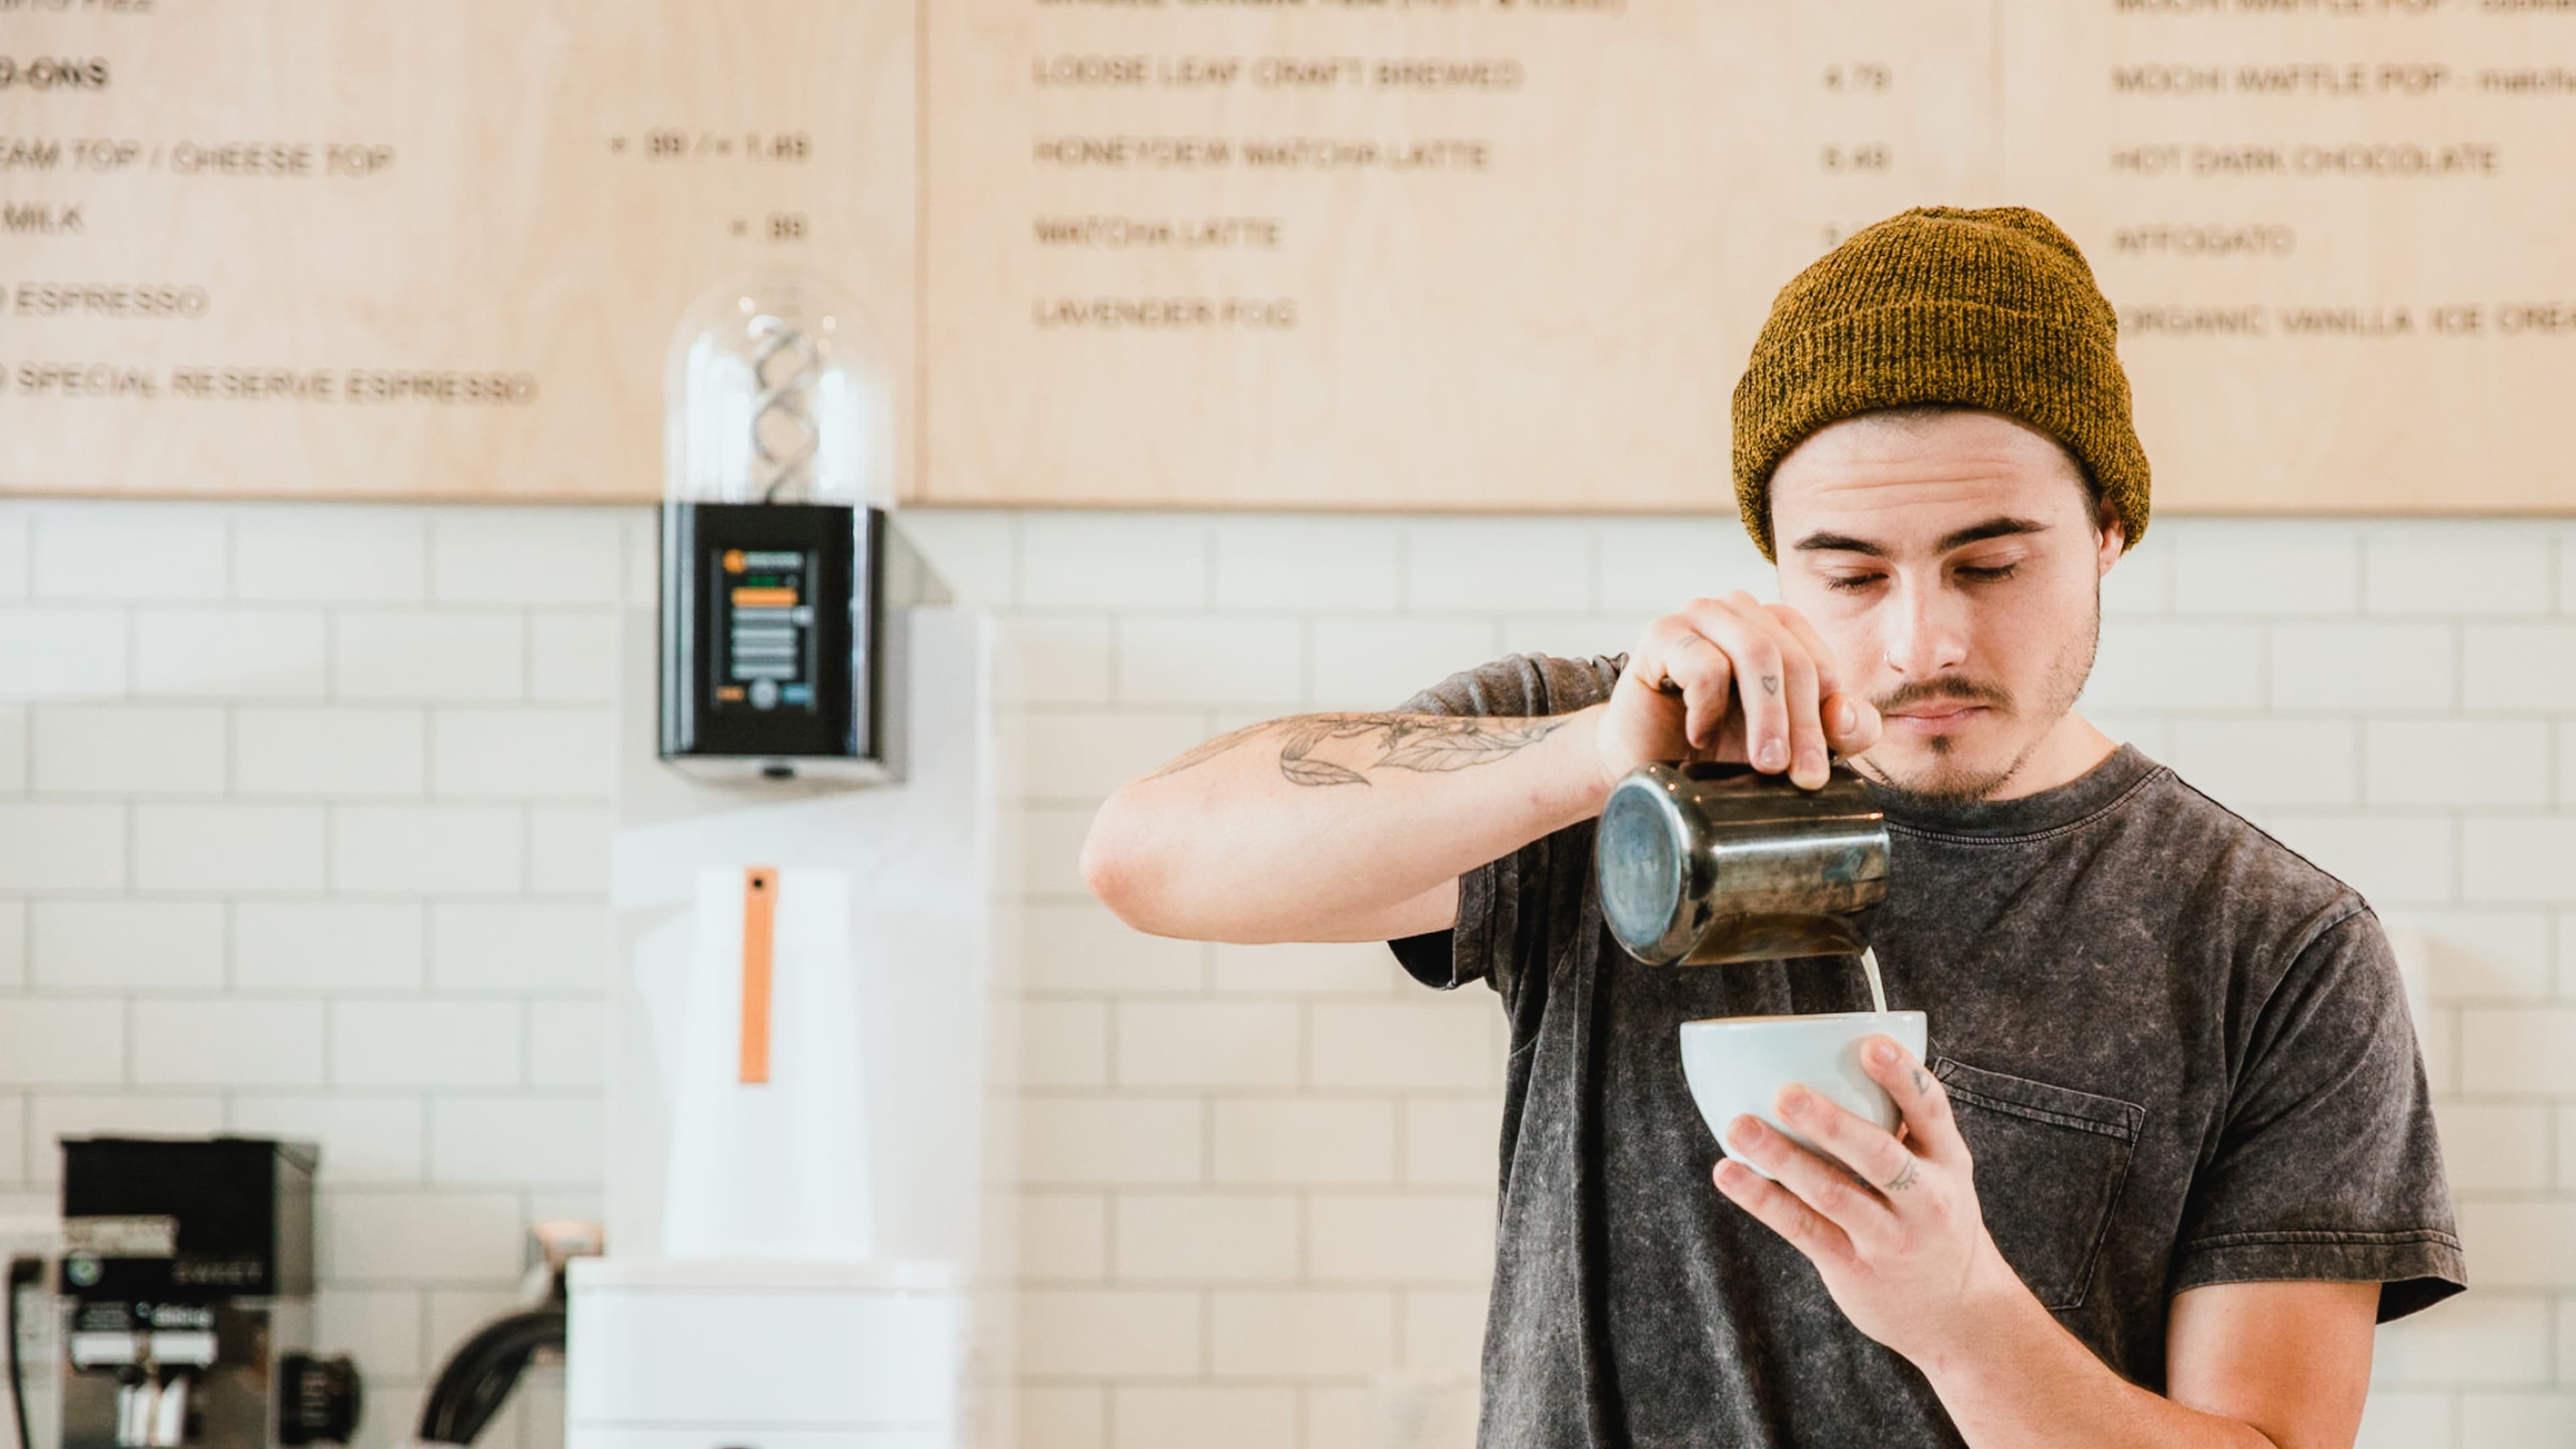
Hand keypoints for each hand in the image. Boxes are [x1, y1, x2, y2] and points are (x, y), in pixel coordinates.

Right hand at [1594, 593, 1880, 792]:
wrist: (1640, 761)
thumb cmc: (1713, 748)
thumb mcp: (1784, 747)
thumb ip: (1834, 733)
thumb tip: (1849, 717)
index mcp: (1778, 628)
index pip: (1819, 662)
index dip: (1825, 719)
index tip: (1815, 775)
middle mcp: (1742, 611)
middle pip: (1791, 658)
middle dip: (1800, 724)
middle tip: (1797, 777)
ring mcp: (1700, 614)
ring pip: (1756, 653)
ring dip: (1767, 716)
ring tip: (1761, 764)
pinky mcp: (1662, 631)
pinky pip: (1704, 662)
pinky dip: (1709, 707)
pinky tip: (1699, 736)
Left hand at [1710, 1034, 2026, 1365]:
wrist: (1957, 1313)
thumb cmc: (1932, 1217)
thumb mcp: (1939, 1169)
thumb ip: (1899, 1124)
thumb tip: (1830, 1055)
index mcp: (1948, 1160)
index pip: (1931, 1109)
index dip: (1903, 1076)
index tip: (1870, 1044)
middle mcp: (1926, 1199)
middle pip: (1880, 1156)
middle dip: (1832, 1123)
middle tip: (1786, 1092)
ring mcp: (1890, 1238)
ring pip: (1833, 1193)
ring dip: (1782, 1158)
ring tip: (1739, 1127)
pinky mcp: (1854, 1268)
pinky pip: (1804, 1228)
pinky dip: (1763, 1199)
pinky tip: (1730, 1173)